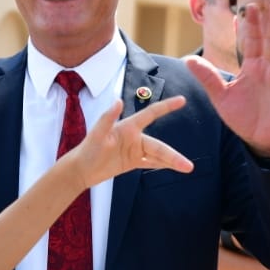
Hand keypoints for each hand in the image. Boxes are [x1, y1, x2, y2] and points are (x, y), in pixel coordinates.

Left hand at [56, 97, 191, 189]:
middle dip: (173, 155)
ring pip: (158, 155)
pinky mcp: (132, 161)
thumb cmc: (88, 149)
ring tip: (187, 168)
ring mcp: (134, 150)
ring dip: (172, 161)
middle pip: (158, 145)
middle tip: (188, 165)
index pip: (151, 113)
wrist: (81, 169)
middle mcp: (134, 137)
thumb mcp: (96, 134)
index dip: (167, 106)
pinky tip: (174, 168)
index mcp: (128, 127)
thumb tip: (118, 101)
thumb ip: (108, 117)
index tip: (182, 100)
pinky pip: (151, 162)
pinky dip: (163, 165)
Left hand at [185, 2, 269, 157]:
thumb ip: (207, 77)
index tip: (249, 7)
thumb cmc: (242, 116)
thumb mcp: (220, 96)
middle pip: (269, 42)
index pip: (252, 41)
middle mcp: (267, 69)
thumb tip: (188, 60)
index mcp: (251, 67)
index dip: (251, 25)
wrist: (258, 139)